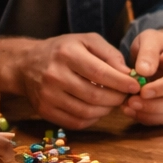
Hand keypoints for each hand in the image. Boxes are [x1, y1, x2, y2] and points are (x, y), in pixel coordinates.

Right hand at [0, 33, 140, 129]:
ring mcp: (47, 95)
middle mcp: (55, 75)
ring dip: (106, 110)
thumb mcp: (87, 41)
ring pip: (87, 112)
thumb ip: (110, 54)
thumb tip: (128, 74)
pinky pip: (76, 122)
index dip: (121, 82)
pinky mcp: (45, 111)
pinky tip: (97, 109)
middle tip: (125, 96)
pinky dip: (92, 118)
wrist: (27, 63)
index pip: (100, 73)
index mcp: (67, 54)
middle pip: (95, 96)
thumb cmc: (64, 50)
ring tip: (112, 101)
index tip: (135, 86)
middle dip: (116, 98)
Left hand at [123, 27, 162, 125]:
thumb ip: (147, 51)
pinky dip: (147, 118)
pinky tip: (132, 111)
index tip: (143, 91)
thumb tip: (143, 71)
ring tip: (127, 107)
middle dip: (153, 105)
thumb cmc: (158, 44)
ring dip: (148, 113)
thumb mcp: (150, 38)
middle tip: (130, 102)